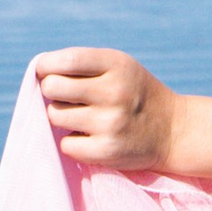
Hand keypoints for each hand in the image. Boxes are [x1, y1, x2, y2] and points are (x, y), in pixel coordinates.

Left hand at [37, 46, 178, 169]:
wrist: (173, 131)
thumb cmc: (134, 93)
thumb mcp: (119, 67)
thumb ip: (82, 65)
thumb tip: (38, 74)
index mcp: (117, 65)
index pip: (66, 60)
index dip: (46, 66)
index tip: (45, 71)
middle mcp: (114, 92)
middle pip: (52, 87)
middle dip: (52, 91)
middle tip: (66, 96)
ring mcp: (111, 123)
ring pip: (54, 116)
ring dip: (61, 116)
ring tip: (83, 116)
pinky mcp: (107, 151)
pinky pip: (66, 144)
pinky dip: (73, 141)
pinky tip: (91, 137)